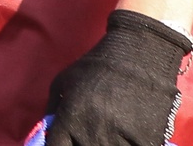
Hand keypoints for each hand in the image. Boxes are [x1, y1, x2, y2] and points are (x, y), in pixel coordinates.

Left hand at [44, 10, 190, 145]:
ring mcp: (119, 139)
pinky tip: (128, 131)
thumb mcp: (63, 82)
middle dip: (83, 143)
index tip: (65, 140)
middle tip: (90, 130)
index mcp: (69, 120)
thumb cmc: (96, 66)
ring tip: (111, 127)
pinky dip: (129, 143)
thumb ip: (52, 111)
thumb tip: (47, 134)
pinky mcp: (144, 141)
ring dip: (108, 143)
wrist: (138, 55)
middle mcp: (91, 134)